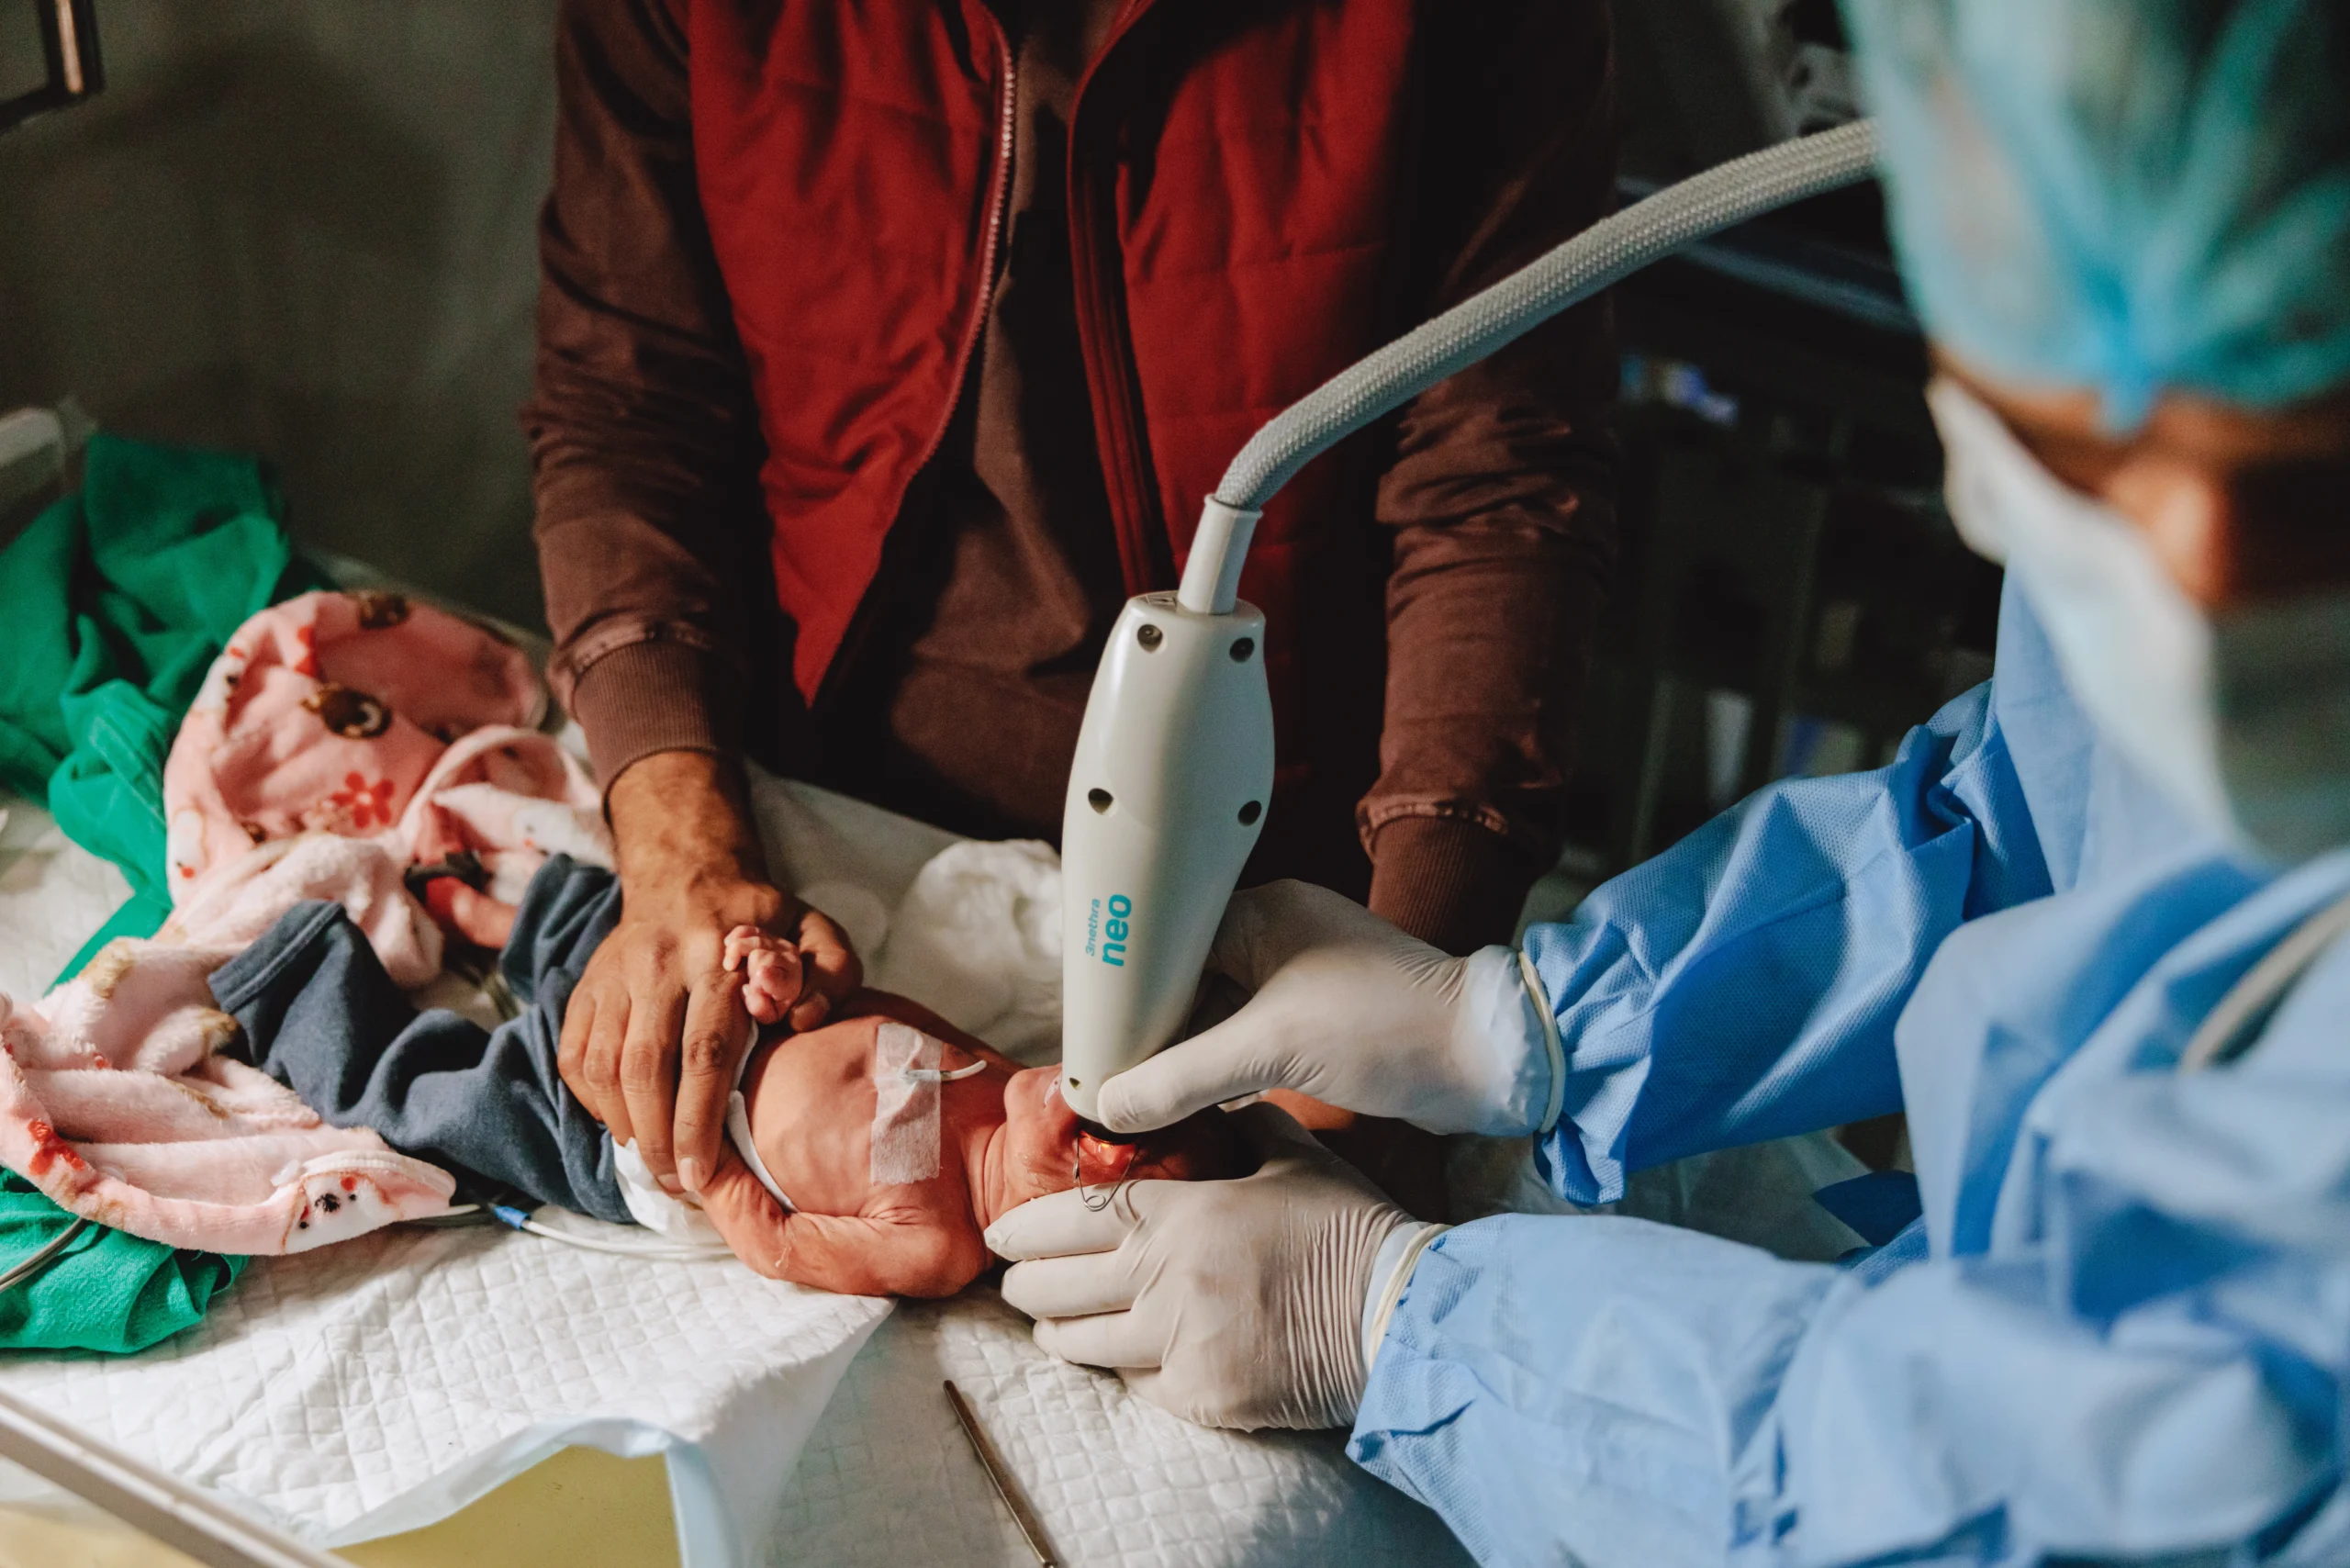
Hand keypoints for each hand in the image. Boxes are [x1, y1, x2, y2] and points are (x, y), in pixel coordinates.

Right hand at [558, 752, 860, 1193]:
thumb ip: (831, 974)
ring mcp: (612, 977)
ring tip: (653, 1168)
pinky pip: (575, 1056)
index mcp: (717, 957)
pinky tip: (624, 1125)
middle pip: (646, 1068)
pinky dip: (593, 1101)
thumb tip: (803, 1023)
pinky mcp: (585, 988)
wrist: (687, 874)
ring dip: (624, 1128)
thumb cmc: (762, 921)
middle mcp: (656, 967)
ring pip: (604, 1067)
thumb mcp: (815, 932)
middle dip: (658, 1139)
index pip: (704, 1051)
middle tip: (676, 1186)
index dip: (699, 1120)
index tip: (703, 1175)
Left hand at [988, 1103, 1414, 1429]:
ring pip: (1081, 1345)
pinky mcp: (1200, 1398)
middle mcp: (1162, 1279)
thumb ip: (1247, 1125)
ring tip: (1052, 1327)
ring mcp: (1177, 1344)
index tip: (1000, 1233)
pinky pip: (1135, 1386)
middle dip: (1024, 1286)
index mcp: (1177, 1214)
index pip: (1069, 1219)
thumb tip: (1221, 1101)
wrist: (1399, 1313)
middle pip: (1054, 1289)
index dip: (1022, 1228)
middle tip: (1017, 1283)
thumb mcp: (1297, 1158)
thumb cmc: (1349, 1228)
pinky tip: (1123, 1360)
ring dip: (1058, 1335)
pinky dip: (1124, 1371)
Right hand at [1096, 879, 1547, 1138]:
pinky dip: (1222, 1064)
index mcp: (1261, 912)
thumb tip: (1110, 1103)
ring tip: (1139, 1095)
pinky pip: (1249, 1035)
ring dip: (1186, 1051)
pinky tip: (1194, 1101)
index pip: (1164, 943)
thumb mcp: (1270, 1051)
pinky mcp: (1322, 1016)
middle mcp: (1278, 933)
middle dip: (1150, 1028)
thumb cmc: (1386, 1030)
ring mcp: (1302, 974)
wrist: (1487, 1059)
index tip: (1088, 1035)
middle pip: (1186, 979)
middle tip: (1105, 1075)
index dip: (1124, 990)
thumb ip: (1183, 1076)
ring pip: (1217, 1012)